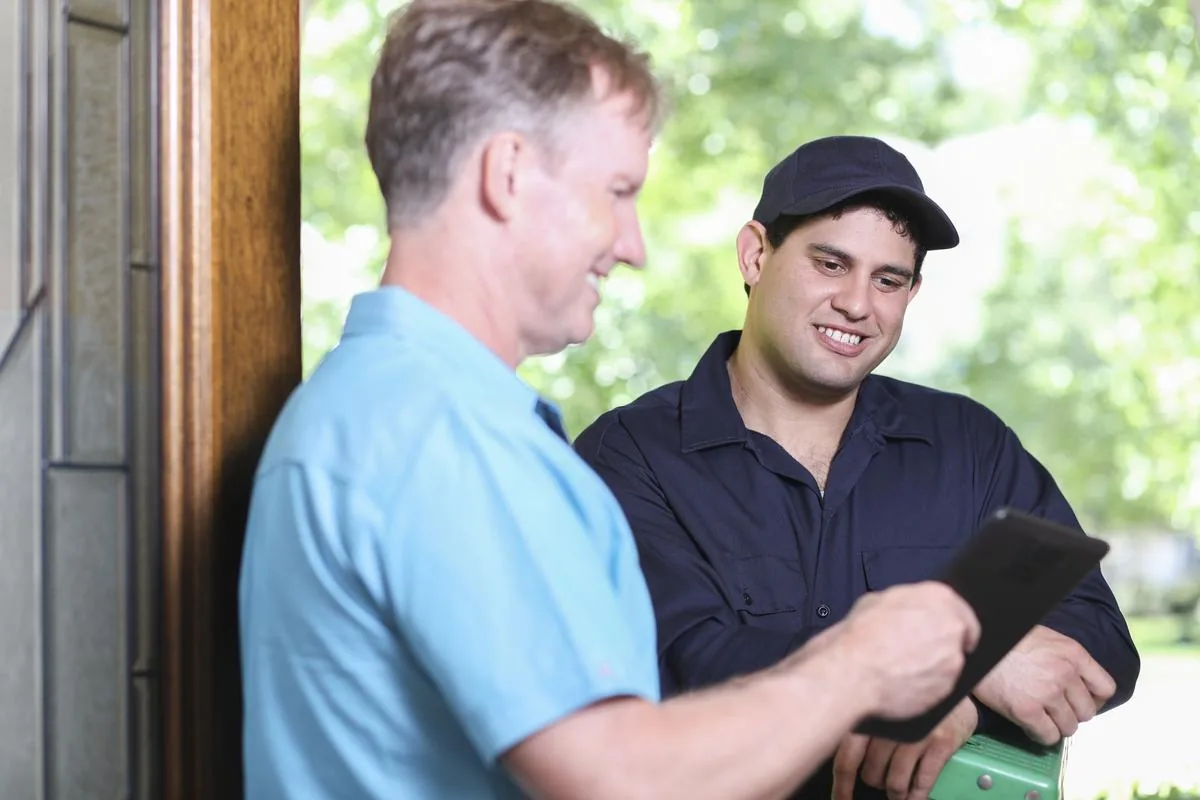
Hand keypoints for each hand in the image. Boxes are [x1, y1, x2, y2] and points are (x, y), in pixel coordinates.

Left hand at [832, 698, 977, 799]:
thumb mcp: (879, 696)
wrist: (950, 674)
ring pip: (895, 782)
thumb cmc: (908, 689)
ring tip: (897, 790)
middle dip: (874, 781)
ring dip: (895, 792)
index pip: (846, 759)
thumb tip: (834, 743)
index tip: (841, 799)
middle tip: (879, 778)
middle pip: (870, 773)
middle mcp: (890, 723)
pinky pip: (923, 782)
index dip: (841, 786)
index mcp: (868, 713)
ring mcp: (917, 733)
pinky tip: (914, 795)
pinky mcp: (941, 742)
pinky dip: (917, 795)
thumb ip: (859, 719)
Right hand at [837, 582, 980, 719]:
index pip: (961, 610)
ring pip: (950, 662)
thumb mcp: (876, 601)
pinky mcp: (949, 686)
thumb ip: (904, 604)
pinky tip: (904, 682)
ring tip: (904, 668)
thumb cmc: (858, 637)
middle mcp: (951, 626)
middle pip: (959, 636)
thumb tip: (908, 611)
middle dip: (943, 644)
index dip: (950, 624)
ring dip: (935, 666)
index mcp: (936, 597)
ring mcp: (953, 658)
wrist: (852, 673)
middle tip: (919, 652)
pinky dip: (928, 686)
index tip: (945, 633)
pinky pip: (942, 686)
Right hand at [973, 625, 1114, 743]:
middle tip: (1053, 709)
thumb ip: (1065, 658)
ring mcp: (1047, 693)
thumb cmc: (1005, 640)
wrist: (975, 644)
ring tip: (1039, 717)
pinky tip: (1028, 724)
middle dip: (1070, 713)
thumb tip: (1076, 682)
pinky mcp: (1026, 710)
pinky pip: (1048, 736)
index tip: (1077, 700)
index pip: (1106, 688)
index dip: (1093, 699)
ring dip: (1056, 726)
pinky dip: (1039, 735)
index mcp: (1073, 653)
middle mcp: (1065, 673)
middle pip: (1087, 712)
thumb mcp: (1045, 638)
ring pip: (1069, 728)